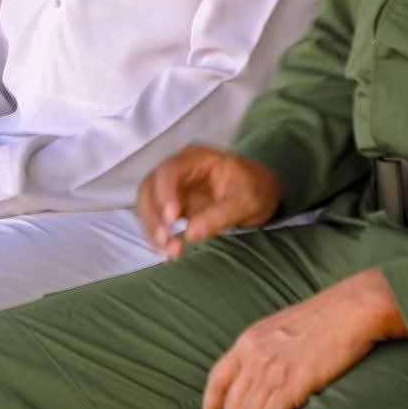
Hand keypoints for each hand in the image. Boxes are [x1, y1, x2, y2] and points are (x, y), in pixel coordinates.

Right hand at [137, 145, 282, 258]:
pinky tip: (169, 250)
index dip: (165, 193)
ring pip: (147, 202)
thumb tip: (191, 234)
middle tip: (165, 240)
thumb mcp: (247, 201)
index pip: (169, 170)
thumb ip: (220, 215)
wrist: (260, 192)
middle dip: (153, 214)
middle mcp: (178, 169)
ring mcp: (172, 187)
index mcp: (196, 158)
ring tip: (168, 249)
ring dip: (151, 226)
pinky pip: (155, 217)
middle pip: (150, 186)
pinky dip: (157, 234)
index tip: (172, 219)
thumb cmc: (256, 189)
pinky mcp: (171, 205)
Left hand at [203, 269, 405, 408]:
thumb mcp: (282, 328)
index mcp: (248, 340)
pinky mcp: (295, 380)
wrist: (352, 308)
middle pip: (232, 404)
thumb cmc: (325, 317)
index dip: (209, 407)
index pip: (217, 379)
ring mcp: (273, 367)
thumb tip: (265, 376)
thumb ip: (267, 350)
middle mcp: (254, 354)